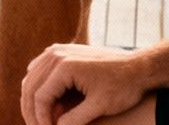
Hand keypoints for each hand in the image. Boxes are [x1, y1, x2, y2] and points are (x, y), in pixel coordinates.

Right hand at [21, 44, 149, 124]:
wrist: (139, 67)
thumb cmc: (123, 87)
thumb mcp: (100, 107)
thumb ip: (75, 120)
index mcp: (64, 66)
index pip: (39, 96)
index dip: (40, 118)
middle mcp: (56, 54)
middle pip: (30, 86)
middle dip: (32, 111)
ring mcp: (57, 51)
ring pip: (32, 78)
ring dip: (34, 100)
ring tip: (42, 120)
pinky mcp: (61, 53)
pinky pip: (40, 71)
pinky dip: (40, 88)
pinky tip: (47, 104)